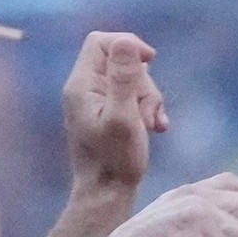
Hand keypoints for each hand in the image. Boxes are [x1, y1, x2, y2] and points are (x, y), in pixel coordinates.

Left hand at [63, 31, 166, 194]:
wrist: (106, 195)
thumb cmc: (114, 160)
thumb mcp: (124, 116)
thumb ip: (124, 78)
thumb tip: (127, 41)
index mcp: (82, 85)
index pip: (101, 42)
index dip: (128, 45)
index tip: (151, 61)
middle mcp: (84, 89)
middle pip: (121, 62)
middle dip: (143, 82)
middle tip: (148, 111)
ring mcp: (95, 103)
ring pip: (131, 81)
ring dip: (148, 99)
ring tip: (152, 125)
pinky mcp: (107, 115)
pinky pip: (131, 98)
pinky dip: (146, 109)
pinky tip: (156, 128)